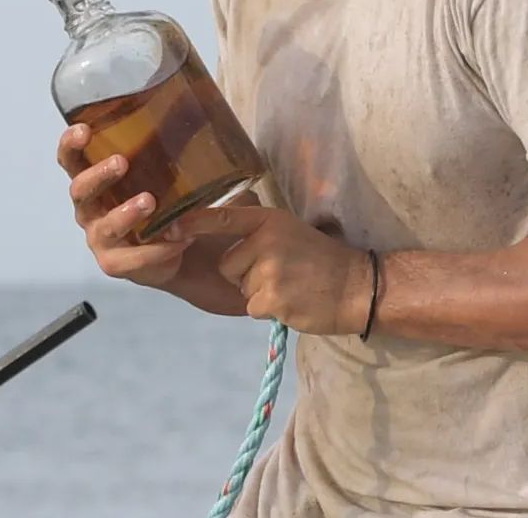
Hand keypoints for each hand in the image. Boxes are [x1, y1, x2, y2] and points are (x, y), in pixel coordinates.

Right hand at [57, 124, 193, 288]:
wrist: (177, 248)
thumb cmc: (163, 199)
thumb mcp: (163, 170)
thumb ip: (169, 145)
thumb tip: (192, 105)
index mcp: (93, 181)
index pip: (70, 160)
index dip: (70, 145)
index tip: (83, 130)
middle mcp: (89, 209)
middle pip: (79, 190)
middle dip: (98, 175)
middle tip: (121, 162)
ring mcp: (99, 239)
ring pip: (105, 226)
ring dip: (126, 212)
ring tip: (150, 201)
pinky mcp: (115, 264)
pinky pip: (132, 259)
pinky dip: (157, 248)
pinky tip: (179, 238)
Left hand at [177, 205, 373, 335]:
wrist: (357, 287)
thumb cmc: (321, 260)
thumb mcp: (288, 231)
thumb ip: (257, 231)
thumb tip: (217, 228)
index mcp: (269, 220)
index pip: (222, 218)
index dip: (193, 223)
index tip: (170, 228)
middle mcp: (266, 241)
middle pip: (227, 264)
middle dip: (245, 274)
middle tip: (280, 273)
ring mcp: (269, 271)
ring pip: (240, 287)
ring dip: (259, 293)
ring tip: (289, 286)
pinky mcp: (273, 300)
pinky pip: (252, 307)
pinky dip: (269, 309)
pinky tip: (292, 301)